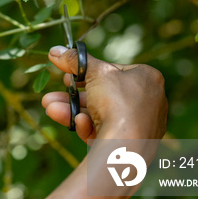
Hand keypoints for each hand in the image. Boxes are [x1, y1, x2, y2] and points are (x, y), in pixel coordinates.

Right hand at [41, 46, 166, 140]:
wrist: (125, 147)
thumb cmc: (117, 102)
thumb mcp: (94, 72)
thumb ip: (74, 60)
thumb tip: (55, 51)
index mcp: (148, 78)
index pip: (114, 70)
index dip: (89, 70)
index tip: (69, 73)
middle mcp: (148, 101)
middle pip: (103, 94)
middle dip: (73, 94)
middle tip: (56, 92)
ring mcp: (140, 125)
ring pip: (99, 114)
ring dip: (72, 109)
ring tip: (50, 107)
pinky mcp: (130, 145)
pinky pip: (106, 131)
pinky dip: (88, 126)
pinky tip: (77, 123)